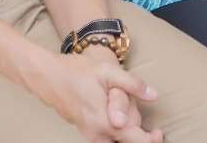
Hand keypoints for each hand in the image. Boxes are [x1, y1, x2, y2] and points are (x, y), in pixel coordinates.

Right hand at [25, 48, 161, 142]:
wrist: (47, 75)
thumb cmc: (78, 71)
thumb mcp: (109, 71)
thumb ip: (133, 84)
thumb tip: (154, 95)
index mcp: (104, 122)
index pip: (134, 140)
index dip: (150, 140)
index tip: (159, 132)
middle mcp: (95, 133)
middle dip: (139, 138)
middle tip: (154, 129)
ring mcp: (87, 133)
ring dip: (126, 137)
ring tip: (137, 124)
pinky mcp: (83, 130)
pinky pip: (104, 139)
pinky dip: (115, 135)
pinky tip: (120, 122)